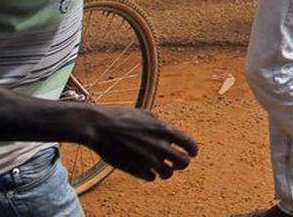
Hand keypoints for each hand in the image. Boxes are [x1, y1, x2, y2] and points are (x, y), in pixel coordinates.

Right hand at [83, 106, 197, 181]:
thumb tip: (166, 128)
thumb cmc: (121, 116)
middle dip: (182, 163)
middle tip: (176, 162)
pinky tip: (146, 169)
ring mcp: (148, 159)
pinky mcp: (135, 169)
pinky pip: (151, 178)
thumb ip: (159, 123)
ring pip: (168, 174)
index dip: (192, 151)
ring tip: (162, 168)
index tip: (191, 153)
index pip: (191, 146)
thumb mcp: (145, 114)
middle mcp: (160, 146)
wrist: (100, 126)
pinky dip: (150, 174)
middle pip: (184, 163)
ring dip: (166, 171)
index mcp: (166, 131)